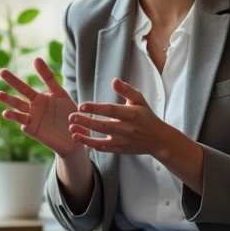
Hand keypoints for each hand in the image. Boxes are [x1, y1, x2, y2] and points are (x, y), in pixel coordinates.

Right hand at [0, 58, 88, 157]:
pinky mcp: (33, 131)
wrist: (75, 137)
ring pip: (18, 110)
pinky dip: (18, 119)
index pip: (24, 87)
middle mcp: (33, 108)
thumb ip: (49, 78)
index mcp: (39, 98)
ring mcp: (32, 119)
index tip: (3, 71)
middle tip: (1, 73)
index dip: (14, 80)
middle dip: (9, 87)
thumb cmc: (69, 114)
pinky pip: (24, 124)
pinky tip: (10, 114)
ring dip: (9, 104)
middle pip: (19, 96)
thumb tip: (35, 58)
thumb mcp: (60, 93)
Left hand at [68, 78, 186, 157]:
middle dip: (86, 121)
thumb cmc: (147, 117)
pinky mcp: (119, 150)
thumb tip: (114, 80)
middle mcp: (126, 129)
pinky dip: (90, 145)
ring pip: (101, 139)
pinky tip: (78, 138)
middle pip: (103, 125)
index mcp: (131, 114)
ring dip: (85, 136)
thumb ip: (127, 90)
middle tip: (71, 116)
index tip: (81, 105)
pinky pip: (102, 148)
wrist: (158, 140)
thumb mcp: (140, 100)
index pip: (111, 110)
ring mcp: (122, 141)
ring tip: (71, 129)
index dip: (95, 108)